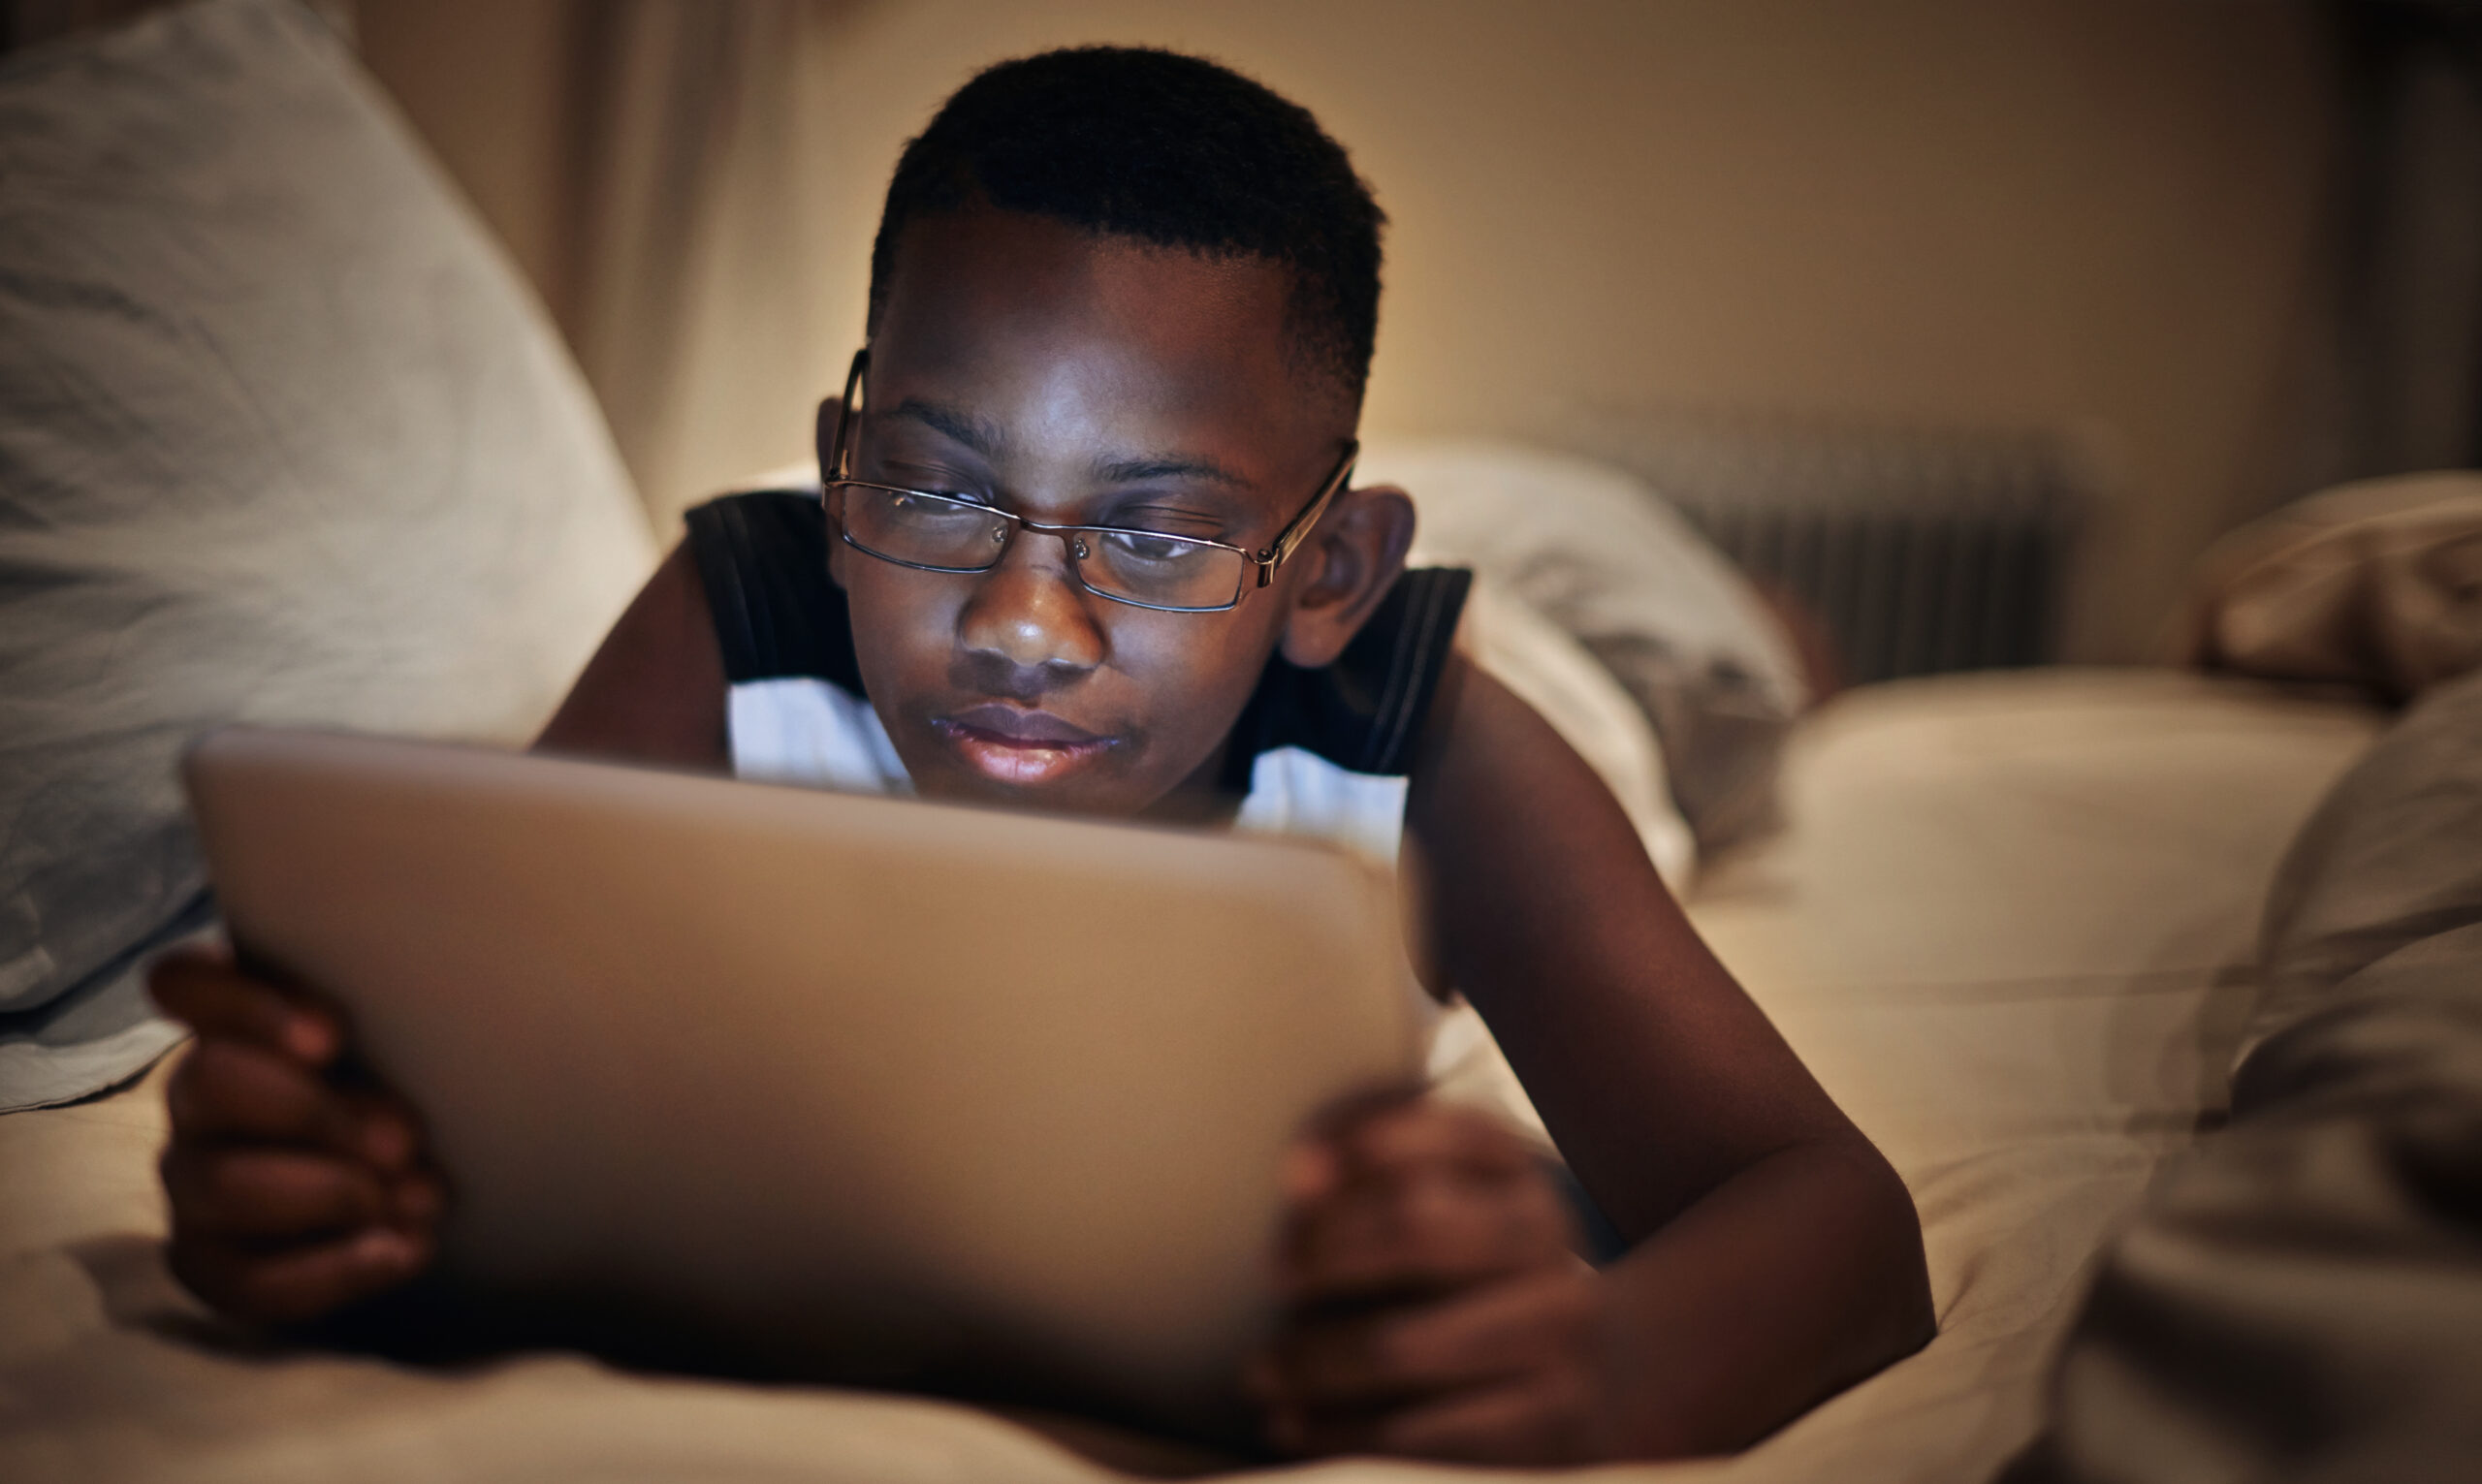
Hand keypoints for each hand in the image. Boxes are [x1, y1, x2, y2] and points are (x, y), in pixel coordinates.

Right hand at [150, 943, 441, 1324]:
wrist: (414, 1189)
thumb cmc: (413, 1085)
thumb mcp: (409, 1036)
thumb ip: (399, 1006)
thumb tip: (466, 993)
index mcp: (240, 1022)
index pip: (188, 980)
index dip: (246, 1004)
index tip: (333, 1038)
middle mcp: (201, 1098)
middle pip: (207, 1081)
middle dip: (314, 1110)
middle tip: (405, 1139)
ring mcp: (197, 1181)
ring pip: (222, 1184)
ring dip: (332, 1192)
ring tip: (419, 1197)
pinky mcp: (214, 1262)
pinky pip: (249, 1279)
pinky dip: (337, 1268)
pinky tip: (406, 1250)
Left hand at [1251, 1098, 1614, 1463]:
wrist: (1597, 1375)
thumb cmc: (1474, 1279)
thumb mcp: (1445, 1203)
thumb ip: (1367, 1168)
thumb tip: (1301, 1175)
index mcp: (1518, 1173)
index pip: (1443, 1131)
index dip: (1359, 1143)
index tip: (1289, 1177)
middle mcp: (1548, 1244)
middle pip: (1415, 1227)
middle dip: (1324, 1253)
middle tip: (1274, 1278)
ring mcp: (1557, 1337)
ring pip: (1400, 1345)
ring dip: (1311, 1360)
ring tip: (1263, 1372)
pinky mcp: (1549, 1424)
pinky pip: (1420, 1432)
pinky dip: (1338, 1430)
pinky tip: (1296, 1423)